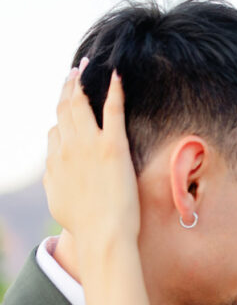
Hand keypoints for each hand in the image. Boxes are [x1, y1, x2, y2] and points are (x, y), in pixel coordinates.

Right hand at [44, 63, 139, 251]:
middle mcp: (68, 148)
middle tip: (74, 72)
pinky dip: (114, 90)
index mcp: (55, 161)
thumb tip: (51, 170)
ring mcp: (90, 145)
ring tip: (88, 68)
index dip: (61, 117)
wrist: (102, 236)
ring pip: (82, 104)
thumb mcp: (57, 202)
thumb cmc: (84, 226)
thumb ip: (52, 181)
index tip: (67, 106)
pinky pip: (112, 110)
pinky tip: (117, 75)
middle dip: (68, 87)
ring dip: (84, 81)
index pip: (55, 130)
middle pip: (65, 109)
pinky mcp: (113, 147)